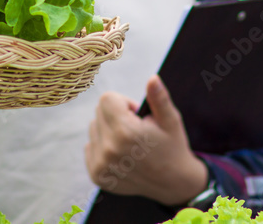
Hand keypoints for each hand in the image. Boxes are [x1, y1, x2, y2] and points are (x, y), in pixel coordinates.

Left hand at [84, 75, 207, 204]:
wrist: (173, 183)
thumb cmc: (171, 146)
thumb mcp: (170, 120)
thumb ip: (158, 98)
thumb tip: (152, 78)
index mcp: (125, 132)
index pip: (107, 99)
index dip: (123, 103)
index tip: (136, 116)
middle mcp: (109, 149)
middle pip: (98, 112)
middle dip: (115, 116)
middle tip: (135, 130)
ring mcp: (101, 165)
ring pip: (93, 129)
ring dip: (108, 131)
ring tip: (129, 143)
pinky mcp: (96, 175)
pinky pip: (90, 146)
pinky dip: (102, 147)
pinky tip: (121, 155)